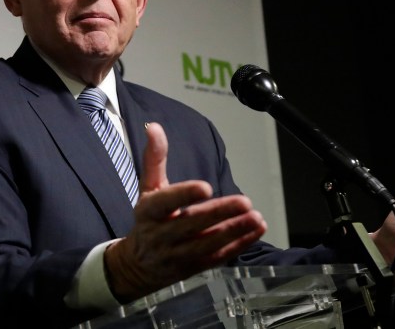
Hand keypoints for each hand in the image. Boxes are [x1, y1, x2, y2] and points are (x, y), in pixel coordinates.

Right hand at [105, 123, 266, 301]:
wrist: (138, 266)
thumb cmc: (148, 220)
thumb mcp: (148, 188)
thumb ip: (154, 158)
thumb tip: (154, 127)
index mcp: (149, 211)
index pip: (165, 202)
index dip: (184, 194)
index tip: (205, 187)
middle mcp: (161, 235)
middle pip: (192, 224)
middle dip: (219, 213)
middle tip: (244, 201)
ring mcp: (178, 254)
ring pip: (208, 243)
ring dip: (234, 231)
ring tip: (255, 217)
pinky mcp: (194, 267)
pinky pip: (219, 256)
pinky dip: (240, 244)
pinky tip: (256, 230)